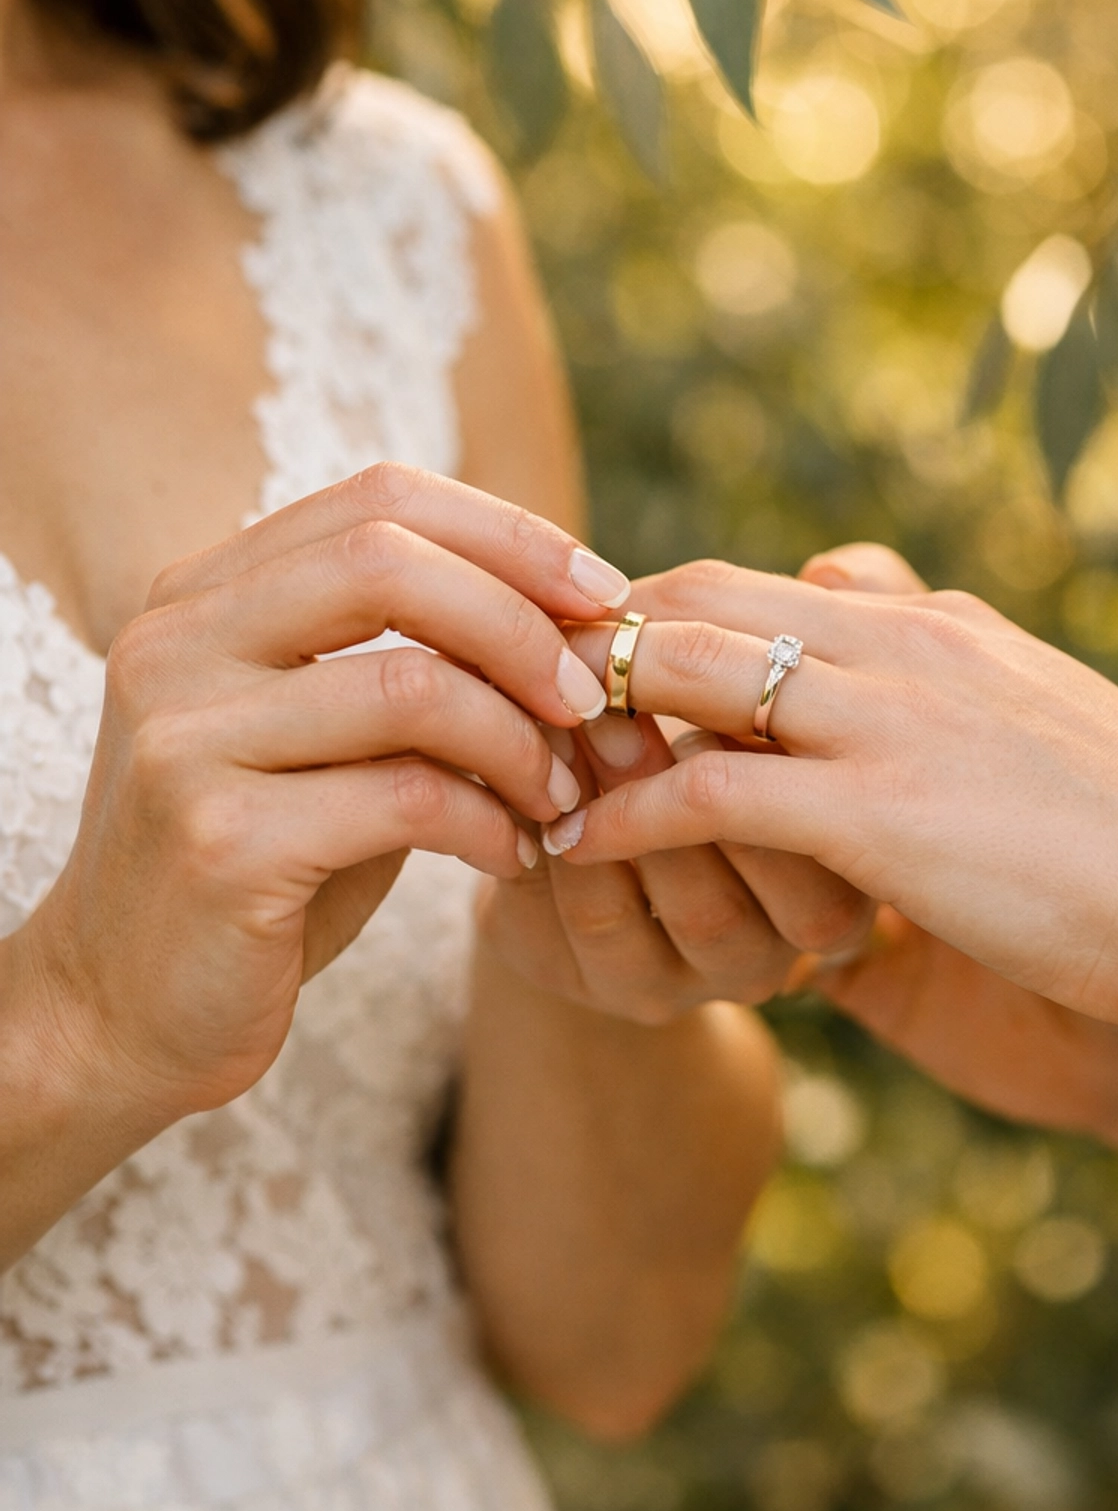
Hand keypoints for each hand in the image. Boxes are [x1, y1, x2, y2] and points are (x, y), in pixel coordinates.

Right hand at [26, 464, 632, 1125]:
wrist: (123, 1011)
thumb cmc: (259, 862)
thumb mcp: (325, 739)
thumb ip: (409, 661)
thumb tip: (577, 617)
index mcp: (200, 594)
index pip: (378, 498)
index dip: (508, 534)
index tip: (602, 593)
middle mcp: (175, 645)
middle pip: (388, 561)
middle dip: (521, 622)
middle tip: (593, 693)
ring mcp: (185, 740)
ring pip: (409, 685)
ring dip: (519, 740)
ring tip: (561, 794)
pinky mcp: (220, 843)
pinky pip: (406, 799)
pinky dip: (489, 822)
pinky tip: (512, 854)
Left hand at [545, 552, 1117, 1033]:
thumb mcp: (1046, 749)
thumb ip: (960, 726)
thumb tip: (904, 761)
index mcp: (941, 629)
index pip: (765, 579)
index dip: (662, 602)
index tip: (589, 644)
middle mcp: (902, 646)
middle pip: (702, 594)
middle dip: (597, 629)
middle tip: (510, 675)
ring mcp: (885, 720)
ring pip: (688, 669)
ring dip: (587, 707)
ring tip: (509, 747)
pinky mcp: (876, 812)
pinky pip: (707, 792)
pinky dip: (623, 812)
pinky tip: (564, 844)